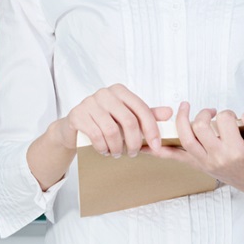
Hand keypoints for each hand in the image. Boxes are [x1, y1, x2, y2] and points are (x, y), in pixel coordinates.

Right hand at [51, 84, 172, 157]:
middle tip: (133, 153)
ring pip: (112, 131)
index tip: (156, 146)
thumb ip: (146, 114)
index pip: (141, 109)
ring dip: (118, 147)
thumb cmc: (104, 120)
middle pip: (129, 121)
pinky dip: (103, 148)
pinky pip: (96, 136)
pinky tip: (105, 151)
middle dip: (134, 142)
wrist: (74, 125)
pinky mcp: (77, 115)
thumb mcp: (126, 116)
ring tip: (117, 153)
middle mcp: (104, 93)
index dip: (152, 130)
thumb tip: (169, 112)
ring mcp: (89, 103)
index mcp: (119, 91)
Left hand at [149, 102, 243, 210]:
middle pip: (200, 127)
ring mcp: (203, 161)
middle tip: (210, 112)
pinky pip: (172, 156)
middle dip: (203, 113)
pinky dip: (157, 149)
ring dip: (182, 119)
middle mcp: (217, 157)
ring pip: (184, 138)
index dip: (226, 113)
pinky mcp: (195, 163)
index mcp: (236, 151)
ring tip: (186, 108)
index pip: (223, 120)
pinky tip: (145, 143)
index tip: (230, 118)